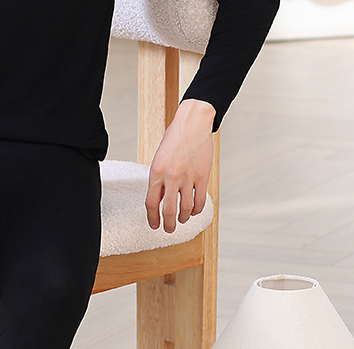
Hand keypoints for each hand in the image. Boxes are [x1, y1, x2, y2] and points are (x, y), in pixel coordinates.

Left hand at [145, 99, 214, 232]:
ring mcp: (188, 178)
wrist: (191, 124)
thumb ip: (159, 179)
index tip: (154, 225)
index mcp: (156, 171)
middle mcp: (171, 176)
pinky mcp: (203, 177)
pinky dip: (196, 210)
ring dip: (182, 218)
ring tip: (181, 220)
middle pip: (168, 211)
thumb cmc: (173, 140)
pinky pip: (199, 201)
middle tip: (168, 229)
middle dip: (168, 225)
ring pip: (185, 209)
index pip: (151, 202)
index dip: (152, 218)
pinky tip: (192, 211)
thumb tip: (159, 200)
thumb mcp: (159, 158)